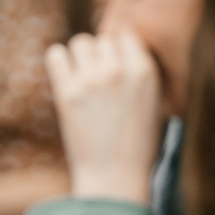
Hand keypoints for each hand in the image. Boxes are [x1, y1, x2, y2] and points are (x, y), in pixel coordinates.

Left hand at [44, 30, 163, 205]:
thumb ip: (145, 76)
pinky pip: (55, 55)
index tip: (119, 67)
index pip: (127, 36)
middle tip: (102, 80)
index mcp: (146, 72)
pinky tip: (67, 79)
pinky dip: (60, 63)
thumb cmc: (140, 147)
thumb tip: (126, 48)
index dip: (121, 49)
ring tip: (85, 79)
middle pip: (102, 39)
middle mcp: (118, 70)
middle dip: (101, 55)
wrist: (115, 178)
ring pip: (80, 42)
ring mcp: (91, 80)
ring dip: (81, 57)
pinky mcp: (66, 92)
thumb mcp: (158, 107)